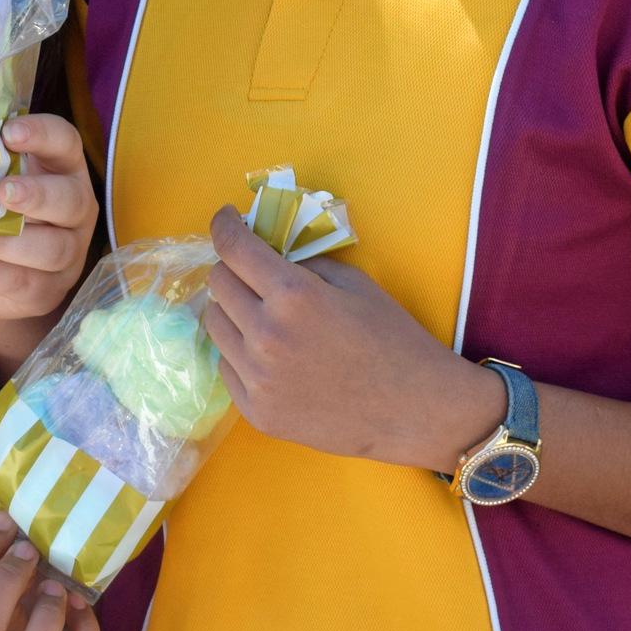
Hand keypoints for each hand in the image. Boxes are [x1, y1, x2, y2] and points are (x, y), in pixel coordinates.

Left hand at [0, 114, 97, 324]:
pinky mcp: (45, 292)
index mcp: (63, 170)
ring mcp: (67, 255)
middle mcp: (75, 212)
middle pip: (71, 200)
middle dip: (37, 195)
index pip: (66, 142)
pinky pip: (15, 282)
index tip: (9, 132)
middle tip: (2, 192)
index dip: (43, 135)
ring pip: (48, 250)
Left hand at [200, 206, 502, 470]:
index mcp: (293, 295)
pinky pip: (227, 366)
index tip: (227, 219)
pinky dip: (242, 353)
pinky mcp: (257, 412)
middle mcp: (265, 335)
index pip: (232, 247)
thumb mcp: (353, 282)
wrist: (415, 410)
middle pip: (217, 283)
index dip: (224, 225)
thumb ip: (303, 264)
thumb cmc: (393, 339)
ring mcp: (257, 378)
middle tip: (255, 273)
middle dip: (233, 268)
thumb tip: (266, 252)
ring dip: (234, 311)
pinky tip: (275, 357)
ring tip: (266, 318)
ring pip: (214, 325)